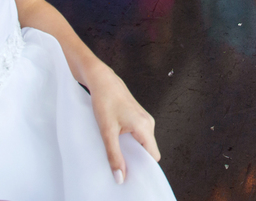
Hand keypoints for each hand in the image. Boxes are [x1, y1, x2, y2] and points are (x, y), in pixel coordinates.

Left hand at [85, 64, 160, 183]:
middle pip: (148, 151)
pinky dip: (129, 141)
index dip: (143, 167)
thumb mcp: (107, 131)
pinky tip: (116, 139)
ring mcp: (144, 119)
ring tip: (115, 148)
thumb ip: (114, 155)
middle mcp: (148, 123)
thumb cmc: (105, 100)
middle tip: (119, 163)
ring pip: (142, 143)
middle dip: (135, 160)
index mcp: (144, 126)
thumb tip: (120, 176)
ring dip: (130, 150)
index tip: (130, 173)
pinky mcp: (138, 117)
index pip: (153, 156)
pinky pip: (138, 136)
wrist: (102, 80)